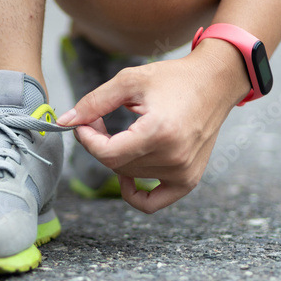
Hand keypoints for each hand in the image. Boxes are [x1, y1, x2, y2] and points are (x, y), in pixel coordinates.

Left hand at [57, 40, 249, 212]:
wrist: (215, 82)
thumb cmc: (174, 78)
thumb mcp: (129, 81)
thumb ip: (94, 102)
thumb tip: (65, 121)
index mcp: (159, 132)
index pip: (107, 154)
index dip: (87, 140)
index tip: (83, 123)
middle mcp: (174, 157)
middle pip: (116, 166)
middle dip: (99, 144)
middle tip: (99, 120)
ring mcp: (184, 172)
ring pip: (129, 177)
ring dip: (117, 158)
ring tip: (122, 132)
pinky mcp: (189, 179)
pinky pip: (153, 202)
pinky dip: (134, 193)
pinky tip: (126, 176)